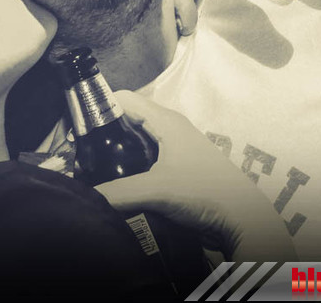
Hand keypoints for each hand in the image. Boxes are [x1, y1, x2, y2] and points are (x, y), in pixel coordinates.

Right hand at [95, 91, 294, 259]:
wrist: (243, 220)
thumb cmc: (208, 192)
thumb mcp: (157, 190)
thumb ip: (118, 192)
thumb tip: (86, 196)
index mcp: (166, 121)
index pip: (123, 99)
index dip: (99, 107)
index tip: (78, 128)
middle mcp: (169, 129)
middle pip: (126, 120)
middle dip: (103, 134)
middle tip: (79, 153)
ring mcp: (174, 149)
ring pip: (134, 142)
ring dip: (115, 153)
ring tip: (92, 169)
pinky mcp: (176, 169)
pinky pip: (144, 160)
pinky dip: (128, 167)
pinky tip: (116, 183)